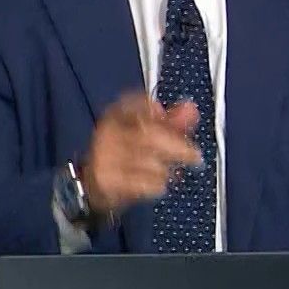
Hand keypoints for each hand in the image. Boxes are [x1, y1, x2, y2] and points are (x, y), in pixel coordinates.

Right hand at [78, 92, 203, 214]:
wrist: (94, 185)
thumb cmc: (124, 155)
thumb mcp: (144, 133)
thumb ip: (171, 120)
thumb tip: (192, 108)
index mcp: (116, 115)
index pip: (140, 103)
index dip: (160, 113)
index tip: (175, 123)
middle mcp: (108, 132)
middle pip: (150, 134)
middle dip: (178, 147)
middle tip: (194, 156)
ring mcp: (105, 157)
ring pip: (151, 162)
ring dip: (166, 170)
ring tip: (164, 172)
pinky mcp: (107, 180)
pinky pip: (144, 183)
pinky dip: (156, 185)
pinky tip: (153, 184)